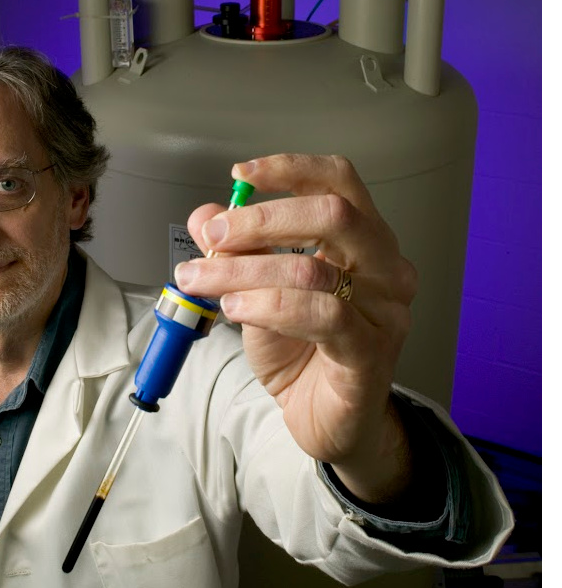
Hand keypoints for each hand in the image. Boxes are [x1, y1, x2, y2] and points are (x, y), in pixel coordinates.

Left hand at [175, 154, 416, 500]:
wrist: (322, 418)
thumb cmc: (298, 349)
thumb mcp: (253, 290)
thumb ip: (234, 251)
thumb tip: (206, 215)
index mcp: (362, 242)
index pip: (340, 182)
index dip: (291, 169)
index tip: (240, 174)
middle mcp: (385, 269)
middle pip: (334, 213)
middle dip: (260, 219)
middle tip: (213, 236)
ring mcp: (385, 312)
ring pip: (313, 268)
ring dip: (242, 270)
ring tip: (203, 281)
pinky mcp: (371, 354)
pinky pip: (321, 315)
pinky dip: (266, 305)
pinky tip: (236, 309)